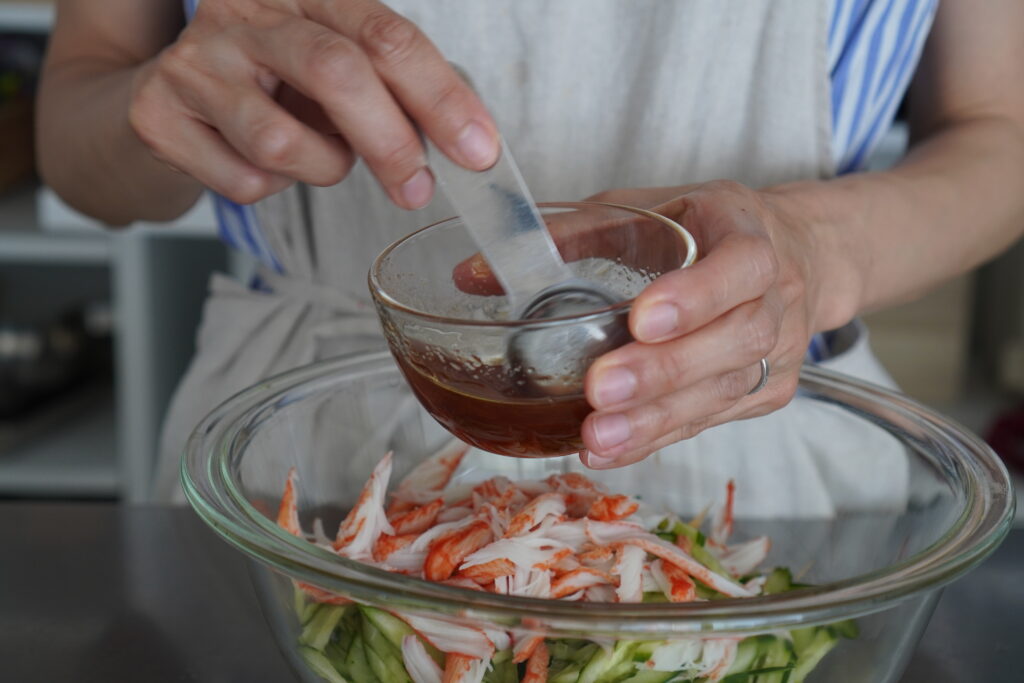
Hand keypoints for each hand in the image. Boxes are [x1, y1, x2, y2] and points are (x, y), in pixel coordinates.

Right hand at [128, 0, 498, 207]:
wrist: (169, 91)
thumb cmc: (274, 81)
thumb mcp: (336, 67)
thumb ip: (394, 91)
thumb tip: (465, 143)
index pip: (385, 36)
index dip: (440, 96)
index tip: (478, 149)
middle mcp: (247, 14)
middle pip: (337, 73)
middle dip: (391, 142)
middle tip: (416, 187)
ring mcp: (196, 61)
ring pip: (284, 142)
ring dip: (322, 170)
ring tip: (315, 156)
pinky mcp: (158, 114)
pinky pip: (244, 180)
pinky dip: (270, 189)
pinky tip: (257, 160)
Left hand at [578, 181, 826, 468]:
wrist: (792, 255)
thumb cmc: (706, 229)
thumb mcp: (649, 208)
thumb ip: (573, 234)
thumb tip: (476, 273)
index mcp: (750, 233)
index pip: (742, 265)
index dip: (697, 295)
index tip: (642, 318)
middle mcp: (777, 294)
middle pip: (738, 339)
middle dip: (665, 370)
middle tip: (601, 389)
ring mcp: (780, 349)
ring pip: (726, 390)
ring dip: (657, 419)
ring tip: (597, 436)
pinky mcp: (767, 391)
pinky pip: (712, 420)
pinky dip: (659, 438)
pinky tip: (612, 450)